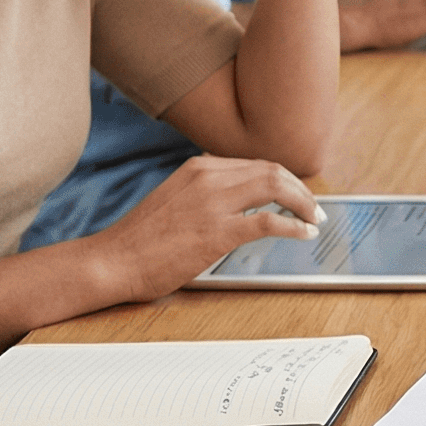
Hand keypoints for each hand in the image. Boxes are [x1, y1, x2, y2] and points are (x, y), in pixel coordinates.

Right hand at [88, 155, 323, 302]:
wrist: (112, 261)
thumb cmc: (140, 239)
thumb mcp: (175, 199)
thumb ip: (205, 193)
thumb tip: (240, 202)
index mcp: (198, 167)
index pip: (256, 164)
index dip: (284, 179)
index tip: (297, 194)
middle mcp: (208, 177)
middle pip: (273, 171)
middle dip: (301, 189)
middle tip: (314, 208)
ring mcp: (213, 203)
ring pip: (276, 188)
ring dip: (303, 203)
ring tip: (314, 219)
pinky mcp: (218, 232)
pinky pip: (269, 221)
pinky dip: (294, 225)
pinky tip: (304, 234)